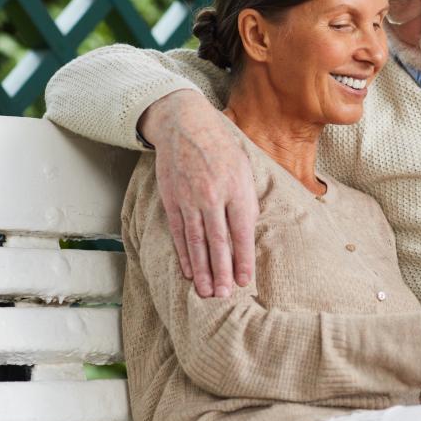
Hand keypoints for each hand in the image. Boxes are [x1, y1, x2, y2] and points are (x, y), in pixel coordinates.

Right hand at [139, 90, 257, 297]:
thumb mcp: (245, 169)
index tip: (245, 281)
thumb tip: (248, 235)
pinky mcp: (172, 199)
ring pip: (196, 241)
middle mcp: (212, 196)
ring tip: (207, 292)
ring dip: (202, 269)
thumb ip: (247, 202)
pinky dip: (184, 254)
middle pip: (218, 241)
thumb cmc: (223, 148)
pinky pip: (179, 232)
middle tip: (225, 296)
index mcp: (236, 188)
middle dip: (222, 271)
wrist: (186, 124)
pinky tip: (190, 271)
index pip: (241, 232)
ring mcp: (189, 198)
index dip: (243, 259)